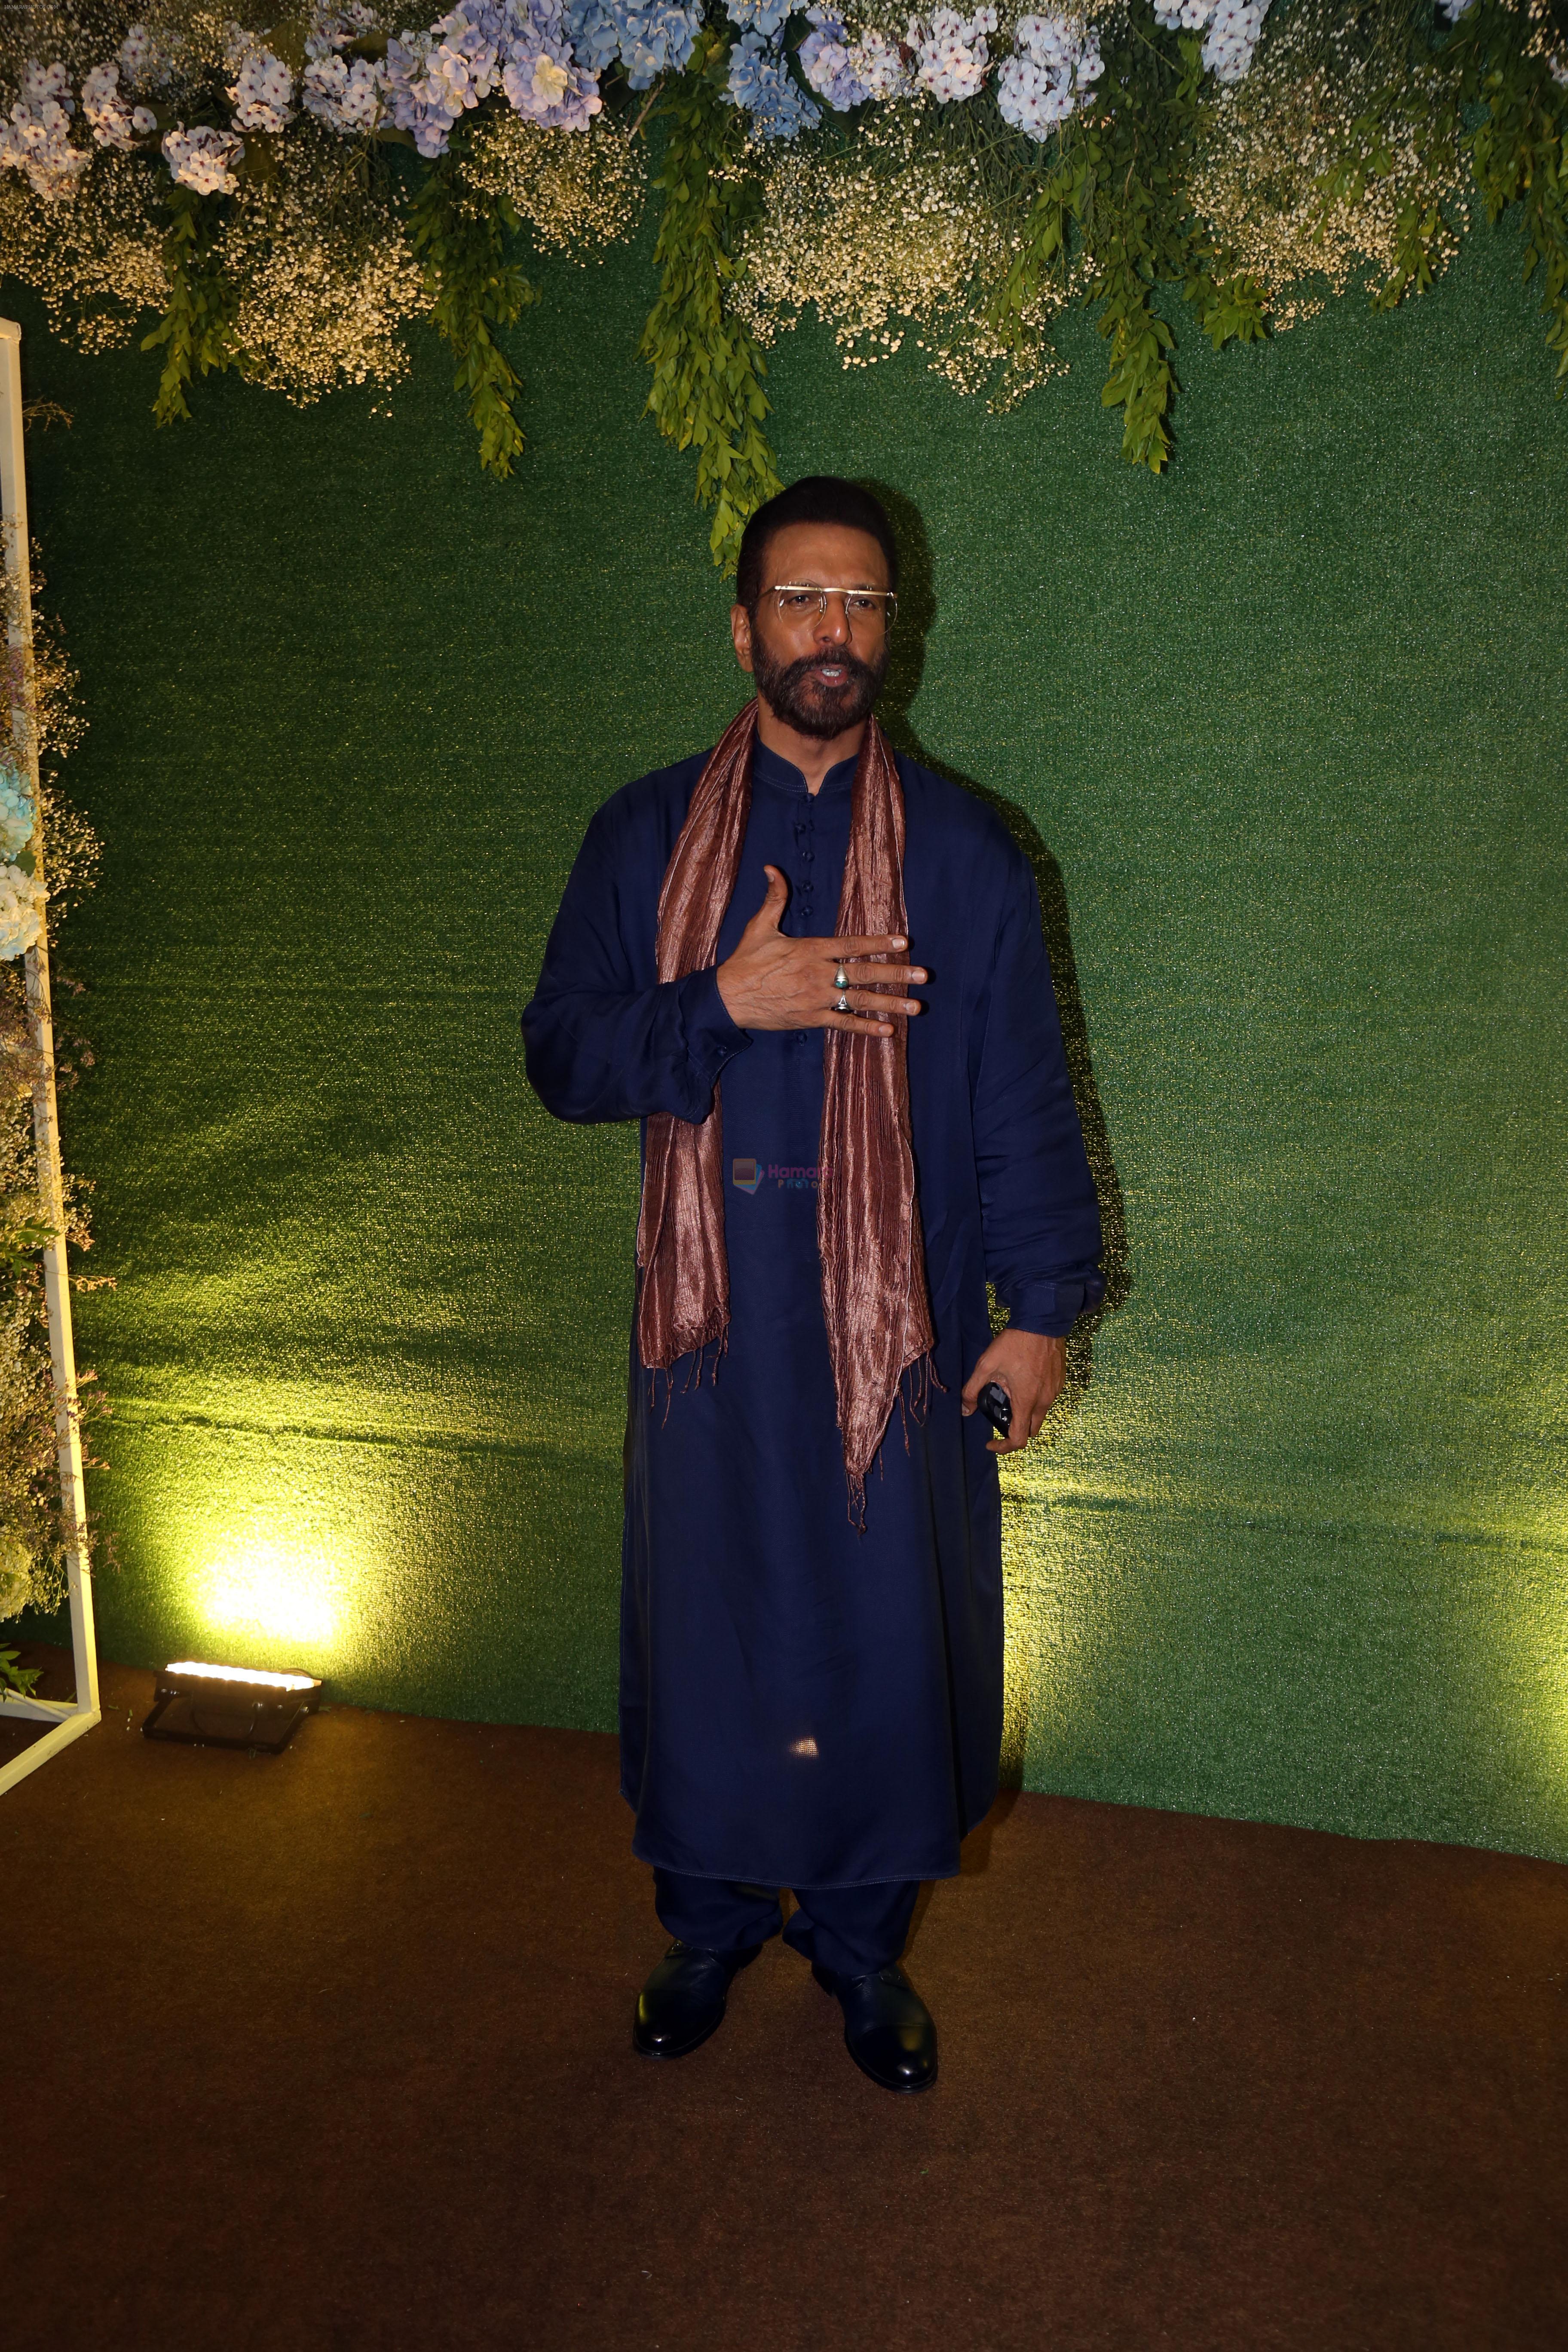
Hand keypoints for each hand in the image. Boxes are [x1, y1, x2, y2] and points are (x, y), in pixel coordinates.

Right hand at [715, 866, 926, 1035]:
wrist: (728, 998)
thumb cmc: (745, 961)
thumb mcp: (759, 926)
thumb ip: (774, 898)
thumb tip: (771, 868)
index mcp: (811, 949)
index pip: (852, 945)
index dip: (879, 943)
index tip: (904, 942)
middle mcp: (819, 974)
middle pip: (864, 973)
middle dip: (896, 974)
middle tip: (923, 976)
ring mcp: (817, 999)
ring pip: (860, 1000)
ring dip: (890, 1004)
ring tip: (916, 1006)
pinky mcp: (811, 1019)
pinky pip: (843, 1024)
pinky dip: (865, 1028)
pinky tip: (887, 1030)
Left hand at [961, 1329, 1065, 1454]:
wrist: (1041, 1322)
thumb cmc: (1014, 1343)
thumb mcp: (986, 1366)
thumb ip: (971, 1390)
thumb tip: (964, 1410)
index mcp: (1026, 1401)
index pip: (1018, 1440)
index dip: (1003, 1448)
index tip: (990, 1443)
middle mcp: (1044, 1401)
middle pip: (1031, 1430)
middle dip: (1014, 1431)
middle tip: (999, 1417)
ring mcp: (1054, 1392)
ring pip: (1039, 1415)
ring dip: (1025, 1414)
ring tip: (1009, 1396)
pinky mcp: (1060, 1382)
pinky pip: (1047, 1400)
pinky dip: (1034, 1401)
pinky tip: (1023, 1383)